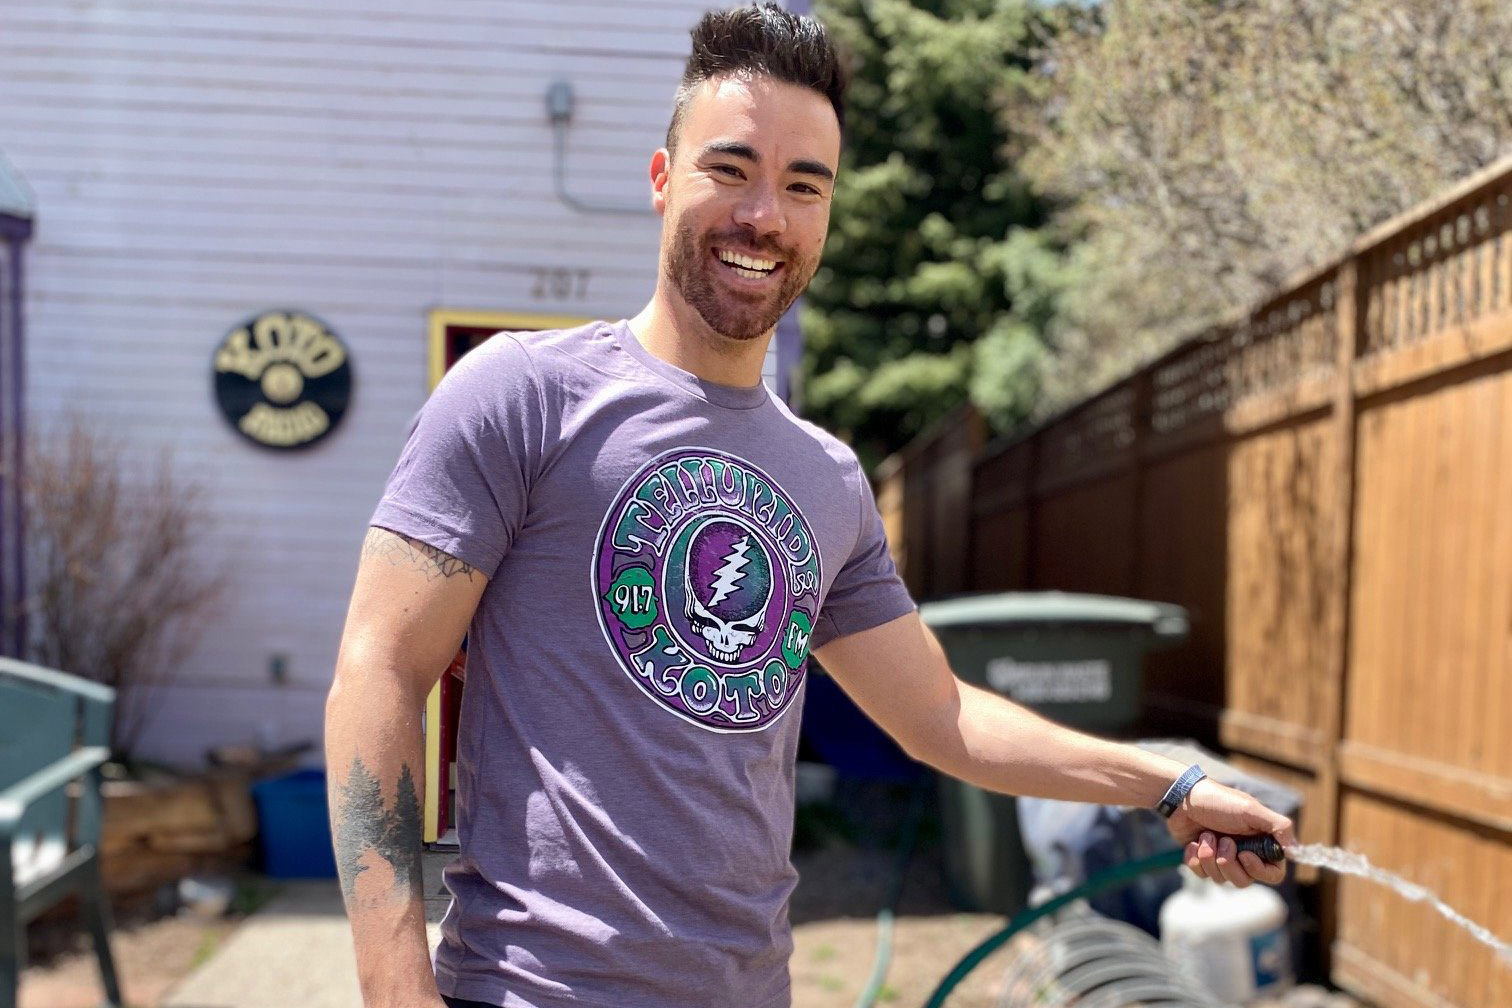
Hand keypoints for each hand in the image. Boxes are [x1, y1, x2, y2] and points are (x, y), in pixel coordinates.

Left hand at [1165, 778, 1295, 887]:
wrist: (1181, 797)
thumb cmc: (1218, 801)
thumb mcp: (1251, 809)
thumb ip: (1278, 827)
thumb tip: (1295, 850)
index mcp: (1261, 843)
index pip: (1273, 874)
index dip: (1259, 871)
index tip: (1244, 855)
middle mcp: (1244, 853)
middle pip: (1244, 881)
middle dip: (1228, 862)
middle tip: (1221, 839)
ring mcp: (1222, 858)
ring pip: (1222, 879)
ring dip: (1209, 857)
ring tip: (1205, 836)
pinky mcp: (1203, 859)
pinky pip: (1202, 875)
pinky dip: (1195, 859)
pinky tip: (1192, 842)